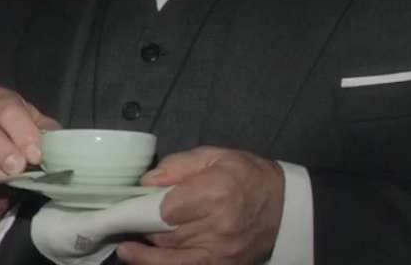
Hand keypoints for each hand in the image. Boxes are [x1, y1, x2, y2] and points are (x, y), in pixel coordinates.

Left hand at [116, 147, 283, 264]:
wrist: (286, 207)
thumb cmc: (248, 175)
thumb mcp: (215, 156)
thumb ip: (178, 165)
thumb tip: (146, 182)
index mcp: (215, 192)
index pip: (167, 208)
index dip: (145, 207)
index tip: (131, 204)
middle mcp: (217, 225)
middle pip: (166, 232)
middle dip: (143, 227)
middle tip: (124, 221)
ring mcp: (221, 251)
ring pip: (171, 254)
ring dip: (146, 250)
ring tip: (126, 246)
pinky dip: (161, 264)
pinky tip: (141, 258)